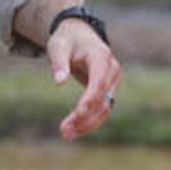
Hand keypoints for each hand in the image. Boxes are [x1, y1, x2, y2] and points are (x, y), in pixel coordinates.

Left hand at [46, 17, 121, 140]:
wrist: (79, 35)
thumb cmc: (67, 40)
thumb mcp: (58, 46)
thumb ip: (59, 62)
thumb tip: (59, 82)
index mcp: (101, 57)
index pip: (99, 82)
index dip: (90, 99)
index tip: (77, 114)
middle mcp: (112, 71)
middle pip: (103, 99)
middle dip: (85, 117)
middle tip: (64, 130)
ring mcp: (112, 82)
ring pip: (104, 108)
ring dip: (87, 124)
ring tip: (66, 134)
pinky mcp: (107, 90)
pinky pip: (101, 109)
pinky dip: (89, 121)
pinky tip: (73, 130)